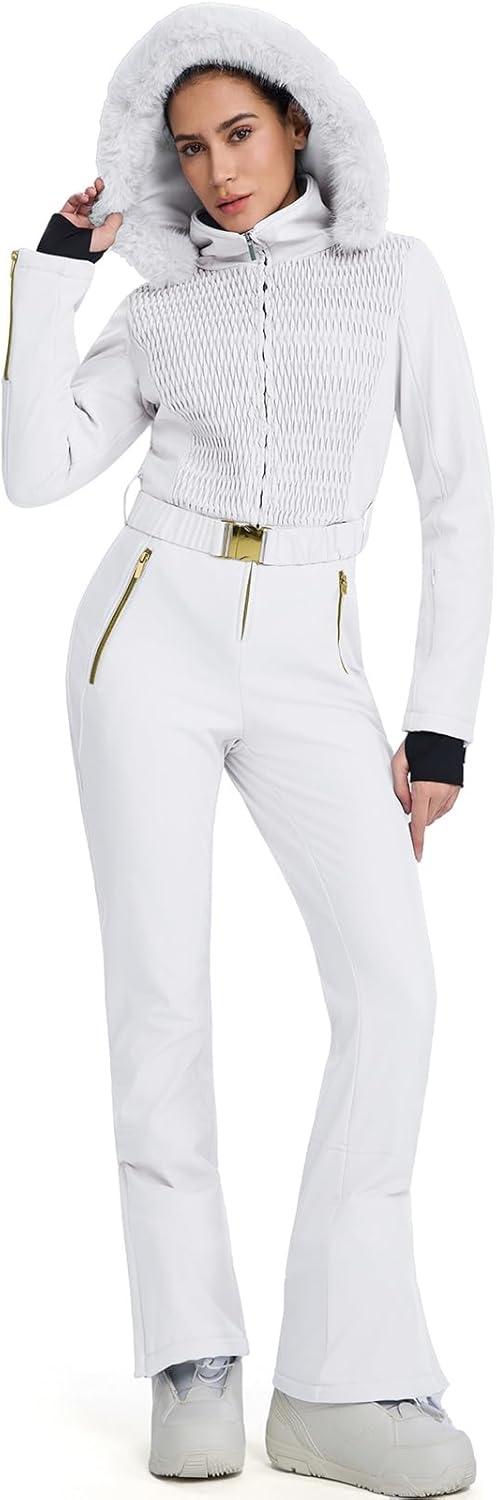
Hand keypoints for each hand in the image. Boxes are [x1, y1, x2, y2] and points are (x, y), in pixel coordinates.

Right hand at [59, 176, 122, 252]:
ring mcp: (77, 219)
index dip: (109, 201)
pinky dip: (78, 196)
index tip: (111, 191)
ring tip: (92, 190)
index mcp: (100, 231)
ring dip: (89, 193)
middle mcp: (89, 225)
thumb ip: (115, 222)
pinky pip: (73, 201)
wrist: (65, 253)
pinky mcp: (66, 215)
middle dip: (99, 193)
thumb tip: (119, 212)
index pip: (106, 212)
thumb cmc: (87, 249)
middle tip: (101, 183)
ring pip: (85, 201)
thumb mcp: (108, 236)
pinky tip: (83, 196)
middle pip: (96, 204)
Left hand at [391, 740, 460, 861]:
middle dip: (417, 821)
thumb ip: (398, 789)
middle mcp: (440, 792)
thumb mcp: (398, 764)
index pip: (419, 822)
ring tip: (417, 795)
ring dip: (426, 813)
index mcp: (424, 788)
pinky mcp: (457, 789)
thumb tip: (406, 809)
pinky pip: (445, 807)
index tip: (416, 855)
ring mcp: (451, 791)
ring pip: (436, 815)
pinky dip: (436, 808)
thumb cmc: (416, 745)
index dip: (416, 841)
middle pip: (427, 820)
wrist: (441, 732)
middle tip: (407, 811)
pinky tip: (429, 797)